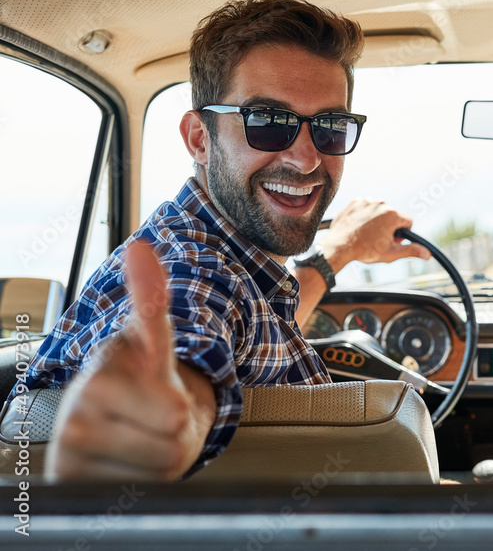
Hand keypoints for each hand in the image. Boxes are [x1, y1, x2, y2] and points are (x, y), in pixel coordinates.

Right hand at [46, 240, 214, 481]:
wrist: (117, 422)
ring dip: (160, 456)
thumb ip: (152, 299)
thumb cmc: (140, 379)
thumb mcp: (155, 341)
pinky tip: (123, 461)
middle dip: (175, 433)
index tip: (157, 395)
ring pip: (160, 467)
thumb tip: (140, 248)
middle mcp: (77, 408)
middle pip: (174, 442)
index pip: (175, 413)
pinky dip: (141, 480)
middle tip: (154, 418)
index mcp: (102, 371)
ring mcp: (70, 446)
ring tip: (140, 436)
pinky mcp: (68, 478)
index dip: (180, 408)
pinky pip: (139, 488)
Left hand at [319, 199, 430, 268]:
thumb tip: (428, 254)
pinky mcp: (356, 202)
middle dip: (390, 227)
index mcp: (392, 215)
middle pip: (394, 216)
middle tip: (379, 239)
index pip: (408, 222)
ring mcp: (367, 201)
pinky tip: (360, 226)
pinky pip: (366, 207)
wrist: (340, 246)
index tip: (393, 240)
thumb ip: (411, 251)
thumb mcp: (391, 253)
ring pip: (380, 211)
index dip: (402, 234)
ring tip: (368, 233)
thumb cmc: (365, 251)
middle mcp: (381, 204)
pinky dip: (365, 215)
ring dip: (378, 220)